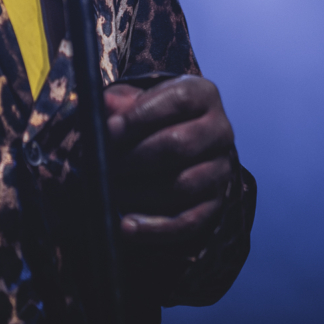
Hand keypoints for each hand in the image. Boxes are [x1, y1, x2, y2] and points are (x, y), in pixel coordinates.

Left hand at [105, 76, 235, 253]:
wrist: (176, 144)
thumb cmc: (150, 118)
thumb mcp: (135, 101)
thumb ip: (118, 102)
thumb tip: (102, 106)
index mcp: (203, 95)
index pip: (179, 100)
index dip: (142, 115)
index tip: (110, 129)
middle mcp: (220, 130)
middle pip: (180, 145)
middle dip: (136, 157)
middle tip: (106, 164)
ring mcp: (221, 169)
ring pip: (183, 186)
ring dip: (140, 193)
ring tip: (111, 192)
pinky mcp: (214, 204)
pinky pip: (188, 222)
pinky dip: (155, 229)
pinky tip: (126, 226)